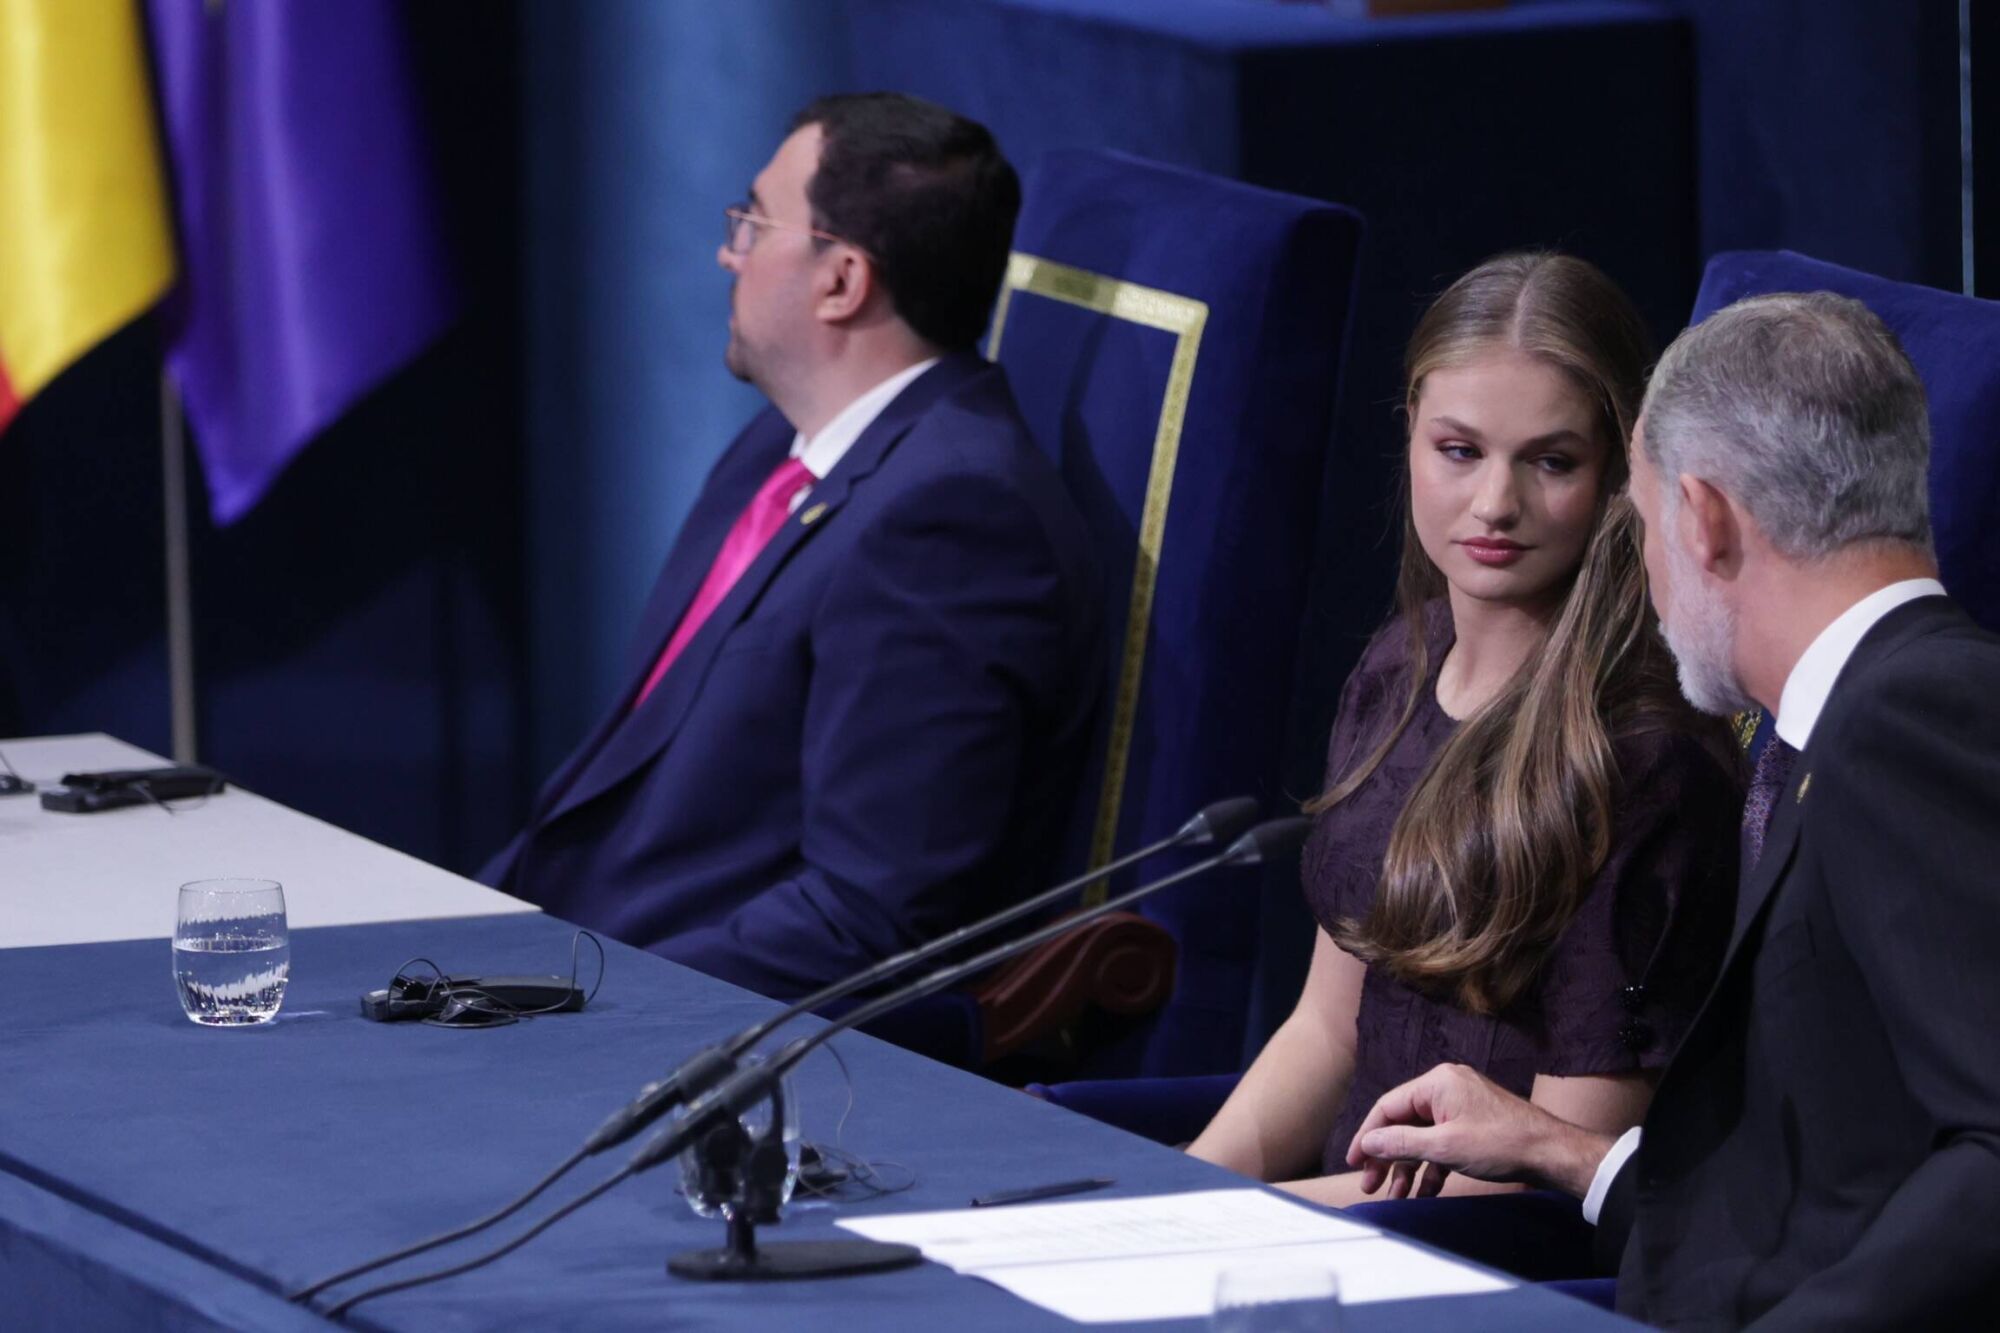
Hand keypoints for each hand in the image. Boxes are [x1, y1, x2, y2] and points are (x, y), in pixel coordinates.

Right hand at [1343, 1063, 1611, 1199]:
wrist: (1552, 1153)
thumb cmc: (1501, 1144)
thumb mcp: (1445, 1147)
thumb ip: (1401, 1144)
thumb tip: (1367, 1143)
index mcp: (1437, 1083)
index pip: (1388, 1107)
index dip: (1367, 1136)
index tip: (1354, 1163)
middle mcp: (1446, 1089)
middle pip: (1403, 1124)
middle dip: (1387, 1157)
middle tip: (1370, 1184)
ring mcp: (1461, 1107)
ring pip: (1422, 1138)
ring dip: (1409, 1168)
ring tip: (1397, 1196)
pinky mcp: (1473, 1125)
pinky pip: (1442, 1144)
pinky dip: (1432, 1167)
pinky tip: (1424, 1192)